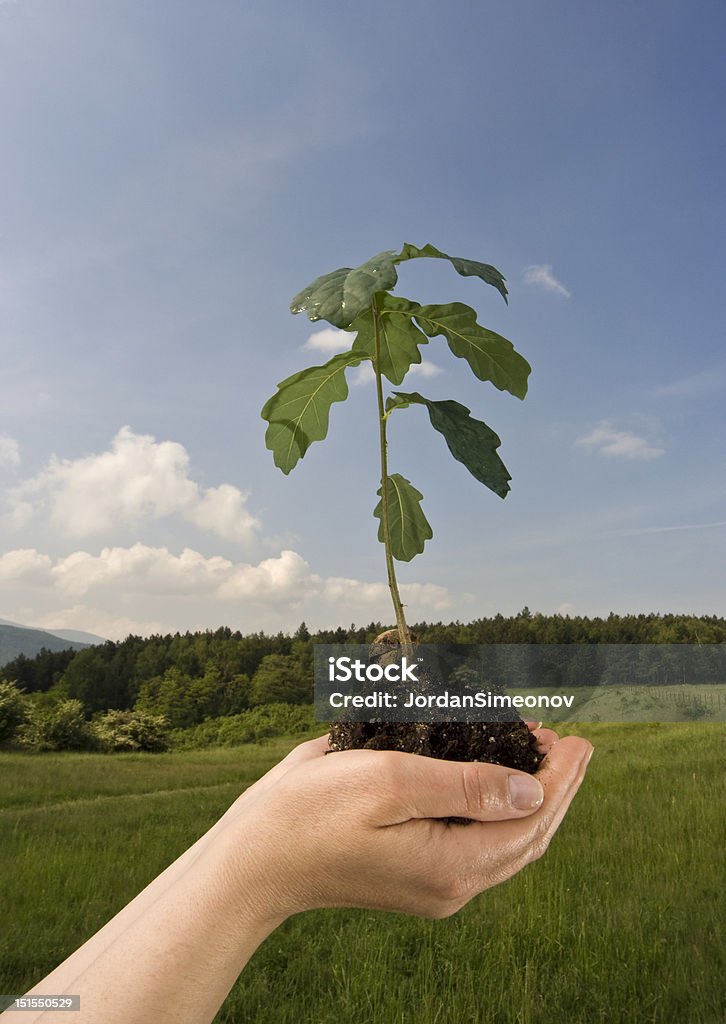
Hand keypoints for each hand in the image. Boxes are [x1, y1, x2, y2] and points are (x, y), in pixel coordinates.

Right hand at [215, 726, 592, 921]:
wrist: (257, 857)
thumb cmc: (314, 813)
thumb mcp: (391, 782)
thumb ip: (466, 785)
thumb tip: (533, 791)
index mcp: (451, 867)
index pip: (531, 823)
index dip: (561, 780)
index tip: (579, 740)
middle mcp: (450, 883)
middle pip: (525, 836)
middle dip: (553, 787)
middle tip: (567, 741)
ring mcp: (432, 882)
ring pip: (503, 841)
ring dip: (527, 795)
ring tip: (538, 749)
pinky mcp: (414, 870)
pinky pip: (474, 840)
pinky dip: (493, 805)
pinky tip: (491, 773)